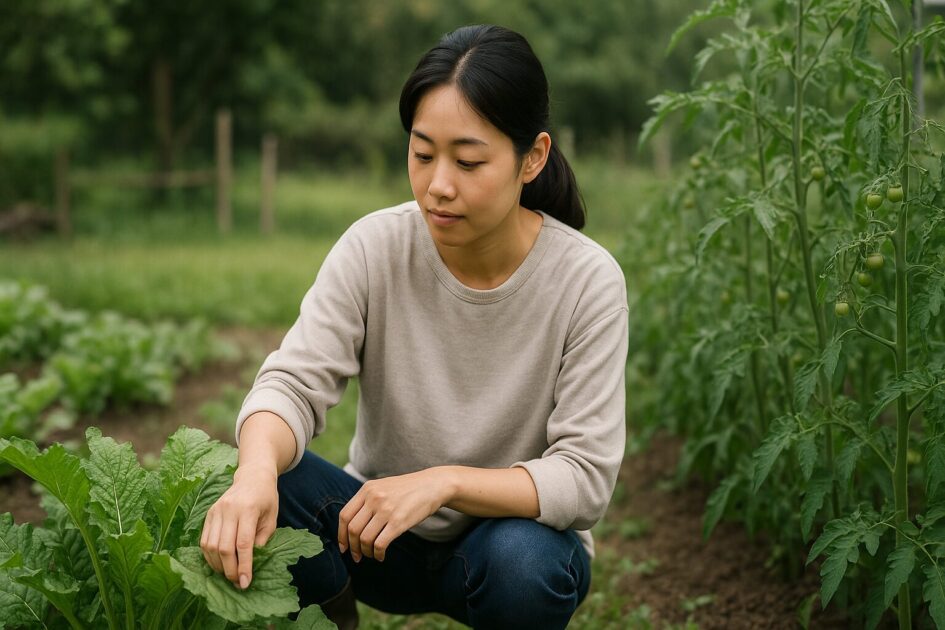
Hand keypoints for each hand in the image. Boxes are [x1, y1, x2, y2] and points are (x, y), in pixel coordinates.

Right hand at [200, 464, 278, 589]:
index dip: (243, 566)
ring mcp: (216, 511)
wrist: (253, 476)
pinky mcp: (208, 514)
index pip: (243, 544)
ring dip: (218, 565)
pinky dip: (209, 556)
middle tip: (237, 582)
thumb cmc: (266, 498)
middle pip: (224, 547)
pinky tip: (218, 563)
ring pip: (210, 546)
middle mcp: (229, 510)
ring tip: (228, 574)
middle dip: (229, 569)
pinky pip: (204, 540)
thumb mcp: (271, 519)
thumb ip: (262, 540)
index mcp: (248, 509)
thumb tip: (251, 563)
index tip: (245, 583)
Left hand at [338, 468, 451, 562]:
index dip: (341, 535)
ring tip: (372, 555)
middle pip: (353, 529)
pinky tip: (381, 556)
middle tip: (357, 556)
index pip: (344, 515)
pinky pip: (380, 544)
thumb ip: (367, 500)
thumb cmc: (408, 489)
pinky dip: (378, 554)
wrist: (433, 485)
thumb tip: (351, 527)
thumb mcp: (383, 487)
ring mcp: (386, 510)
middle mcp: (374, 498)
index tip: (344, 547)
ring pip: (365, 539)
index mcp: (367, 489)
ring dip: (366, 552)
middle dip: (353, 547)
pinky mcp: (399, 522)